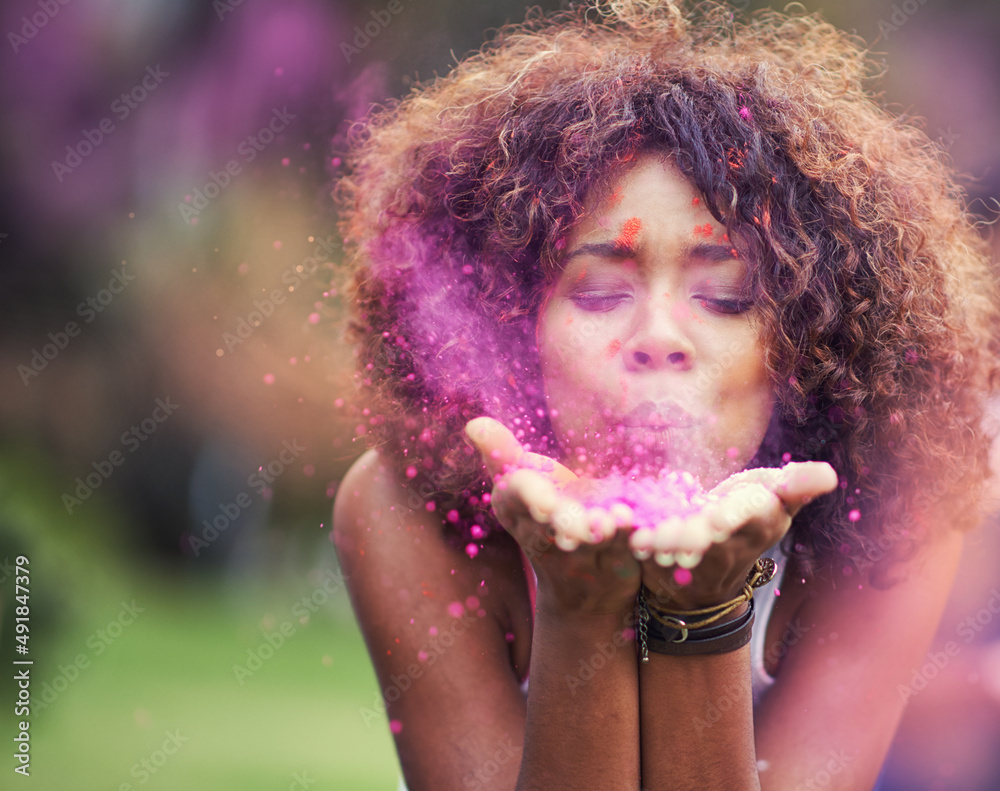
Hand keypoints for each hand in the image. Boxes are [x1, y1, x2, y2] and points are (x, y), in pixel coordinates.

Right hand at [466, 417, 640, 616]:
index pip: (516, 498)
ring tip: (614, 519)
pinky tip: (638, 526)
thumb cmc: (546, 511)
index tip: (545, 503)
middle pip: (551, 527)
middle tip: (579, 520)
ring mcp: (580, 556)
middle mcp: (543, 536)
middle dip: (565, 521)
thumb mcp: (523, 481)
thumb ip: (501, 452)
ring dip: (602, 531)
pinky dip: (631, 540)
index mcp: (514, 509)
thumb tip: (472, 424)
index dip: (531, 497)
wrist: (579, 586)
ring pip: (590, 542)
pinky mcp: (614, 565)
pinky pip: (623, 552)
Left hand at [629, 463, 837, 609]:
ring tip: (648, 540)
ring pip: (685, 549)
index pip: (754, 515)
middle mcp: (734, 541)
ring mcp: (702, 556)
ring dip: (668, 543)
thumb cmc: (746, 515)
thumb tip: (830, 475)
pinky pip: (657, 553)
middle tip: (683, 534)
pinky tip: (634, 540)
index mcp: (761, 518)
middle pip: (717, 536)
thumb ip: (797, 485)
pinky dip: (645, 545)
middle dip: (700, 533)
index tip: (718, 522)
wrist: (711, 575)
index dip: (736, 517)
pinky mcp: (671, 562)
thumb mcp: (774, 497)